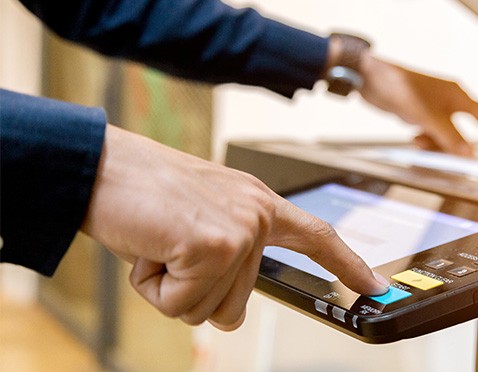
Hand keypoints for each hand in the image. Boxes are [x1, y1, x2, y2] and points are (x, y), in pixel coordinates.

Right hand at [82, 125, 387, 330]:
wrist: (103, 168)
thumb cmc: (144, 194)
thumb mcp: (202, 218)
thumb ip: (231, 252)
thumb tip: (233, 308)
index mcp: (258, 202)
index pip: (317, 236)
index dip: (347, 264)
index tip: (373, 286)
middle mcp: (257, 214)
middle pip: (238, 303)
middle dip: (193, 292)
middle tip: (170, 249)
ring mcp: (240, 229)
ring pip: (209, 308)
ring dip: (172, 289)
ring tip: (160, 245)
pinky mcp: (214, 245)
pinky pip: (181, 304)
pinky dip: (154, 288)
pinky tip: (149, 249)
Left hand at [358, 54, 477, 155]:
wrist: (368, 76)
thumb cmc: (395, 84)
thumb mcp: (423, 115)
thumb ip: (447, 136)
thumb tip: (468, 155)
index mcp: (458, 96)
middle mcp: (451, 101)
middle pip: (474, 129)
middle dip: (475, 147)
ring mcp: (437, 107)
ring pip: (449, 136)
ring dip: (440, 145)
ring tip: (423, 143)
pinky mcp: (423, 113)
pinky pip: (434, 134)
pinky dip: (428, 141)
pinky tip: (416, 138)